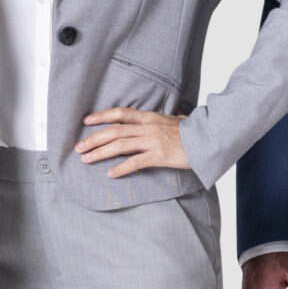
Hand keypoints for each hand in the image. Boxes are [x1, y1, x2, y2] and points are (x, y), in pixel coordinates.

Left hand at [74, 107, 191, 178]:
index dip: (101, 116)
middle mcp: (148, 127)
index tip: (86, 121)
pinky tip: (110, 174)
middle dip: (94, 139)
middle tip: (78, 147)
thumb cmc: (193, 132)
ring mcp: (152, 141)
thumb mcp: (175, 120)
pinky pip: (135, 162)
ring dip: (100, 153)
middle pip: (114, 131)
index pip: (120, 113)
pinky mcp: (159, 156)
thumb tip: (167, 116)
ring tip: (86, 160)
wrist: (209, 140)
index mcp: (150, 117)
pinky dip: (121, 168)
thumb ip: (164, 119)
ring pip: (120, 145)